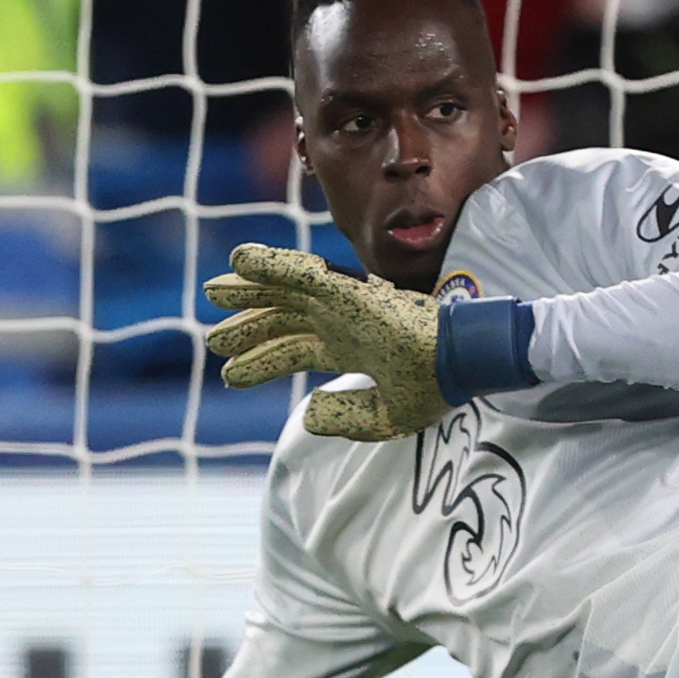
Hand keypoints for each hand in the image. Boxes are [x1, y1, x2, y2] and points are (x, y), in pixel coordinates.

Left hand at [203, 243, 447, 440]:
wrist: (465, 361)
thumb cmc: (437, 383)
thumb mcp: (388, 416)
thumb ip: (348, 418)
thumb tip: (308, 411)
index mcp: (352, 348)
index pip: (295, 350)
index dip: (261, 362)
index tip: (230, 375)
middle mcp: (342, 321)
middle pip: (283, 319)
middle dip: (247, 326)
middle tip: (214, 338)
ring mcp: (344, 303)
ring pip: (283, 292)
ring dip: (247, 291)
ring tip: (213, 292)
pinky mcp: (349, 290)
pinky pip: (302, 272)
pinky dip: (271, 264)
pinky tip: (240, 259)